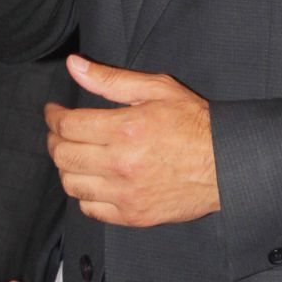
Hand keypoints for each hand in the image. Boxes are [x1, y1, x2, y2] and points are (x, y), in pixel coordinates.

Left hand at [46, 54, 219, 226]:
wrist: (227, 164)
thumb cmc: (195, 123)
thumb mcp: (157, 89)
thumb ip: (110, 79)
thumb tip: (74, 65)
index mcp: (125, 129)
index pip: (68, 126)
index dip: (53, 117)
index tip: (53, 111)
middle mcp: (121, 164)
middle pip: (63, 156)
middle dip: (54, 140)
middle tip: (60, 131)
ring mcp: (126, 194)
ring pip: (72, 184)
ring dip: (66, 167)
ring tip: (76, 154)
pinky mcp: (133, 216)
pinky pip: (90, 209)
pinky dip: (84, 194)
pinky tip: (93, 180)